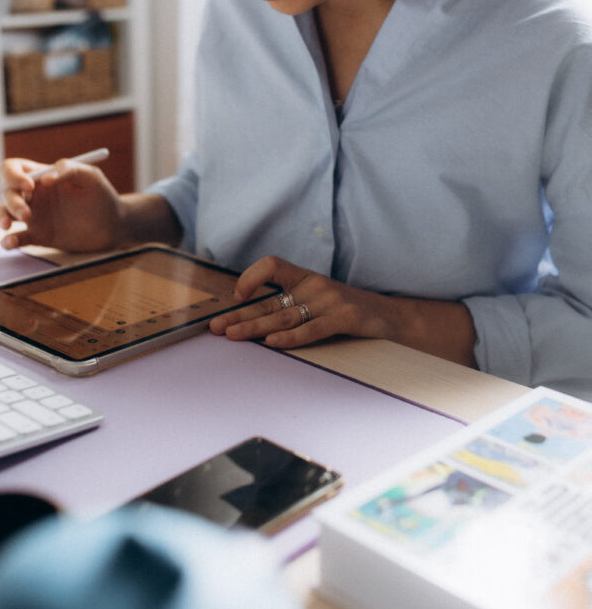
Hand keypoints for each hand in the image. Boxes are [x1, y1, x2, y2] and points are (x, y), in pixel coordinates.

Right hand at [0, 156, 126, 251]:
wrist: (114, 226)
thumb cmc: (103, 196)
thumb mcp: (91, 176)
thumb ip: (69, 169)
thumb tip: (46, 178)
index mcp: (42, 176)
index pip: (13, 169)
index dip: (13, 175)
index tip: (29, 186)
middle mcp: (34, 195)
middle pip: (7, 192)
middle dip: (12, 202)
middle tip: (28, 213)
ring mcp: (35, 216)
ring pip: (4, 213)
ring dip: (1, 217)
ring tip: (9, 226)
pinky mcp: (39, 236)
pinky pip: (18, 238)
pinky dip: (9, 241)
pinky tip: (11, 243)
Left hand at [209, 256, 393, 348]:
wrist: (391, 317)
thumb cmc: (349, 311)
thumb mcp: (320, 300)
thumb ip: (293, 305)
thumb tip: (256, 321)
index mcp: (307, 278)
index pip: (273, 265)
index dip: (252, 278)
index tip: (238, 296)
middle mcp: (315, 286)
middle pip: (270, 301)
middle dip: (240, 315)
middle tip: (217, 328)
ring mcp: (330, 301)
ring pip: (284, 316)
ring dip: (255, 328)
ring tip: (233, 336)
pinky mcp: (344, 318)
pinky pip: (311, 329)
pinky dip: (291, 338)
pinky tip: (273, 343)